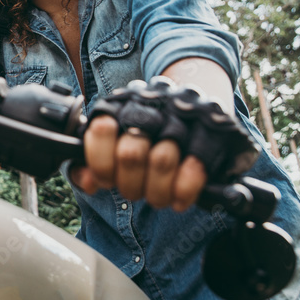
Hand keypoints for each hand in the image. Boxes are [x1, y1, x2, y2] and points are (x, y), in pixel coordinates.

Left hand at [71, 116, 206, 210]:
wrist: (200, 111)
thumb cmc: (150, 135)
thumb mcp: (117, 142)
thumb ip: (94, 160)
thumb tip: (85, 179)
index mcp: (121, 103)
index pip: (101, 130)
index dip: (102, 165)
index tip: (108, 179)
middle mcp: (152, 101)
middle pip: (131, 154)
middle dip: (131, 185)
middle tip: (138, 191)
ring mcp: (185, 111)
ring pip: (162, 161)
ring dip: (158, 192)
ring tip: (160, 196)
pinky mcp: (214, 127)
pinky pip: (195, 167)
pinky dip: (184, 190)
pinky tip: (180, 198)